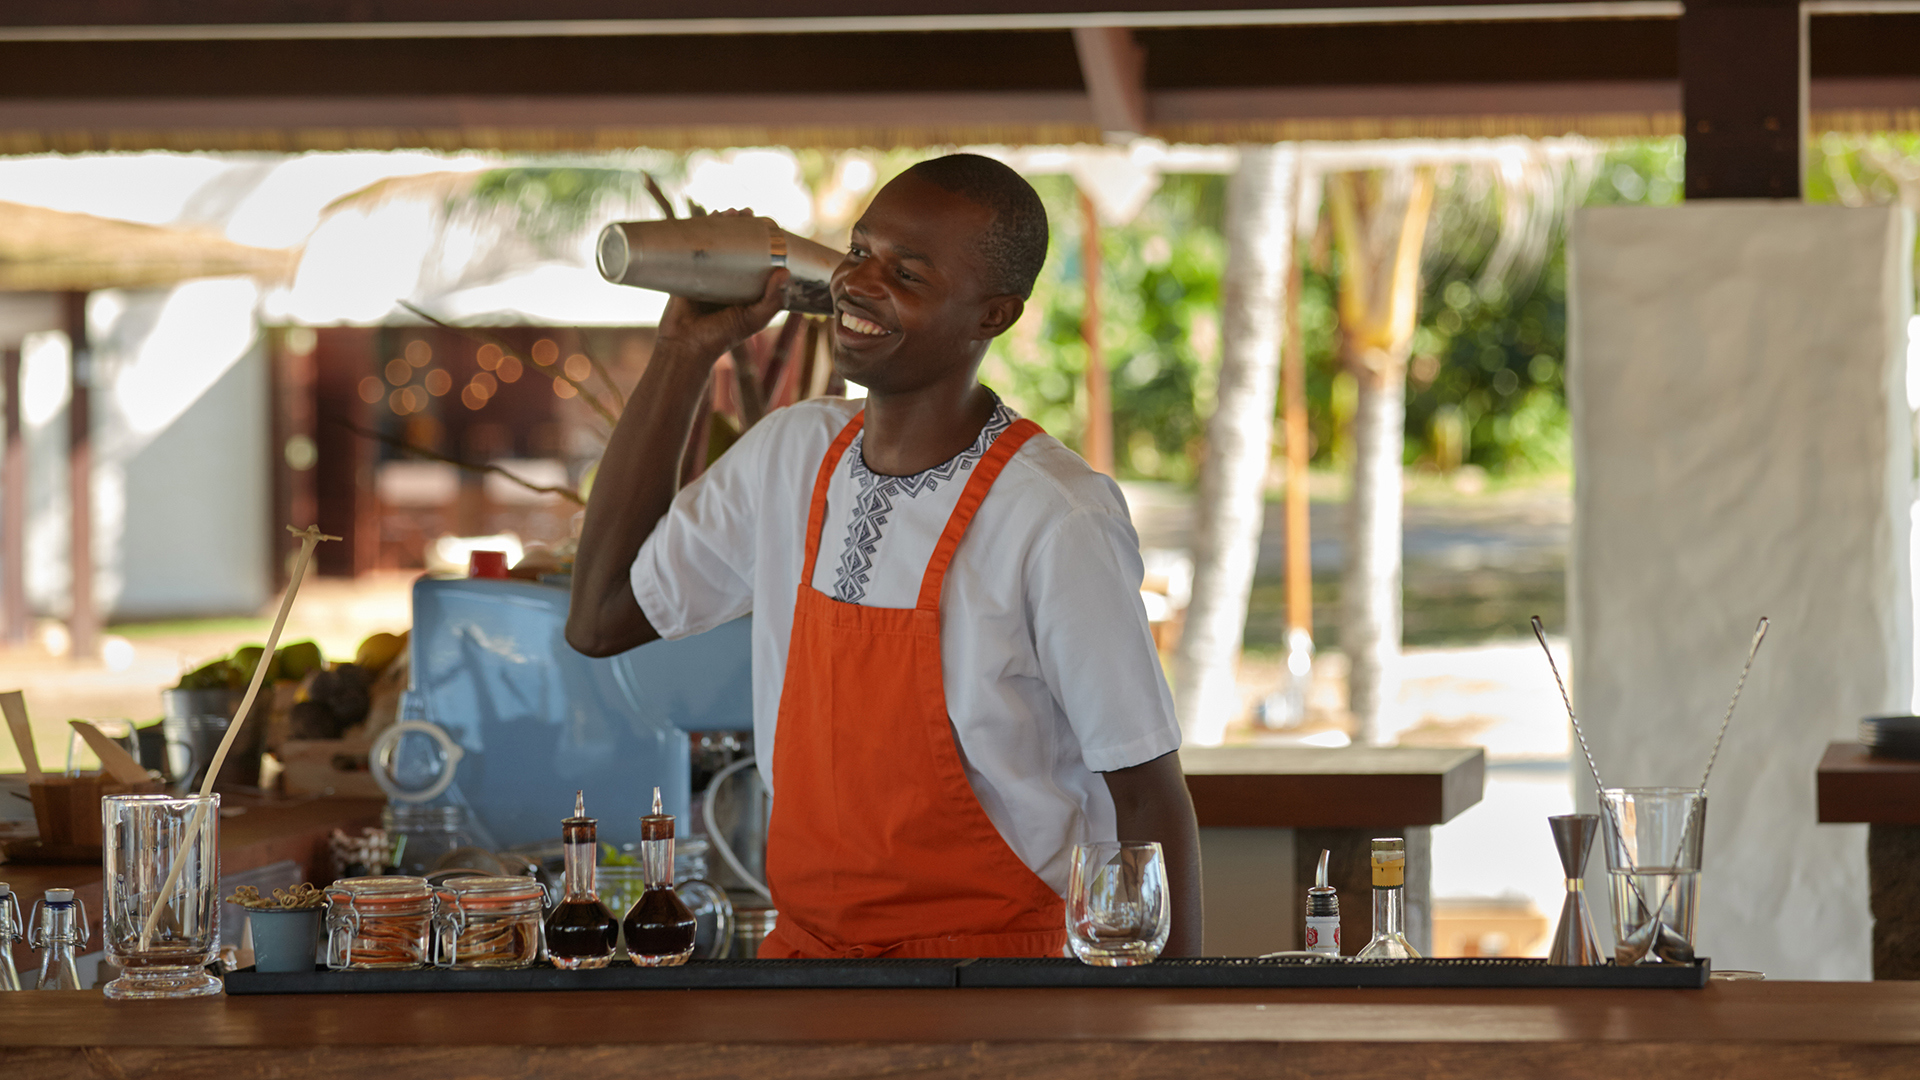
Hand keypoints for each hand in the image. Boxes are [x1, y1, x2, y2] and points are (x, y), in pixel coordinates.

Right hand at [654, 208, 790, 364]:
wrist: (685, 346)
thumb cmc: (721, 337)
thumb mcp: (753, 319)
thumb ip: (771, 301)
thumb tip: (784, 271)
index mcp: (746, 288)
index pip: (757, 257)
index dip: (761, 239)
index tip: (766, 223)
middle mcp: (728, 280)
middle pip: (735, 245)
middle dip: (739, 226)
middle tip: (744, 213)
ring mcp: (706, 276)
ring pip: (714, 244)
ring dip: (718, 224)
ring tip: (724, 212)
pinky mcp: (686, 274)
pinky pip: (690, 250)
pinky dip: (693, 233)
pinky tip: (698, 220)